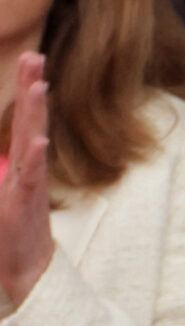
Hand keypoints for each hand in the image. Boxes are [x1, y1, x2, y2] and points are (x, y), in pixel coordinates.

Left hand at [0, 51, 52, 306]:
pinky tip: (39, 140)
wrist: (26, 270)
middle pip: (32, 120)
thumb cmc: (9, 233)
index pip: (26, 118)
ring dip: (36, 114)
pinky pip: (31, 178)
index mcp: (22, 162)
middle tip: (36, 55)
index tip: (32, 57)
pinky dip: (35, 158)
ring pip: (34, 142)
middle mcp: (29, 168)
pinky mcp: (27, 205)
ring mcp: (30, 185)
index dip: (29, 88)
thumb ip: (0, 168)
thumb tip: (18, 145)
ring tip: (39, 87)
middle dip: (34, 87)